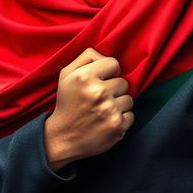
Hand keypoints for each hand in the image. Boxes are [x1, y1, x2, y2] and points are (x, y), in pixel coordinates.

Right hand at [44, 47, 133, 170]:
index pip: (114, 63)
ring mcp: (109, 111)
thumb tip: (105, 53)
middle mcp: (98, 92)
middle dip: (113, 90)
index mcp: (85, 77)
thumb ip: (86, 57)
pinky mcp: (118, 127)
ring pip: (129, 99)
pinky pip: (131, 115)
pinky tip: (107, 122)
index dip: (108, 73)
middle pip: (123, 82)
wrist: (62, 138)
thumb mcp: (67, 75)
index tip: (101, 81)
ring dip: (119, 105)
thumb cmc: (68, 104)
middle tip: (99, 99)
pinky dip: (121, 119)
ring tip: (103, 111)